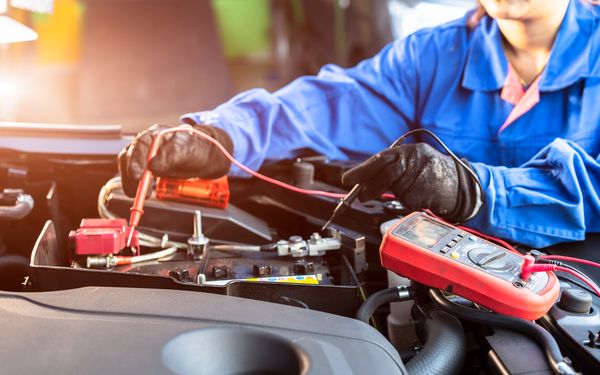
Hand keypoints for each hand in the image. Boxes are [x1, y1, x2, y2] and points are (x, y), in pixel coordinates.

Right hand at [118, 124, 232, 196]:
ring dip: (130, 182)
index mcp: (156, 134)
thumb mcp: (188, 149)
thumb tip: (153, 166)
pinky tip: (140, 193)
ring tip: (139, 195)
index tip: (138, 177)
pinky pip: (133, 176)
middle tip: (139, 192)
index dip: (135, 161)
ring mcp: (143, 155)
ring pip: (127, 167)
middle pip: (129, 156)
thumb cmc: (196, 149)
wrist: (201, 156)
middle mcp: (146, 144)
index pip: (139, 145)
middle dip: (131, 175)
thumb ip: (172, 155)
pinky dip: (133, 186)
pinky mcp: (144, 168)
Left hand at [342, 143, 480, 221]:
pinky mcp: (426, 190)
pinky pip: (408, 200)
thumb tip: (365, 179)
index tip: (348, 179)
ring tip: (407, 191)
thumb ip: (393, 166)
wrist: (463, 184)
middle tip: (360, 196)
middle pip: (385, 173)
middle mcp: (416, 159)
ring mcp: (422, 174)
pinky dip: (410, 202)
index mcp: (410, 150)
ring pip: (396, 189)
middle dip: (369, 186)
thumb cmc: (435, 174)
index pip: (380, 158)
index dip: (362, 169)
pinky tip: (422, 196)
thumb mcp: (415, 162)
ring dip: (395, 194)